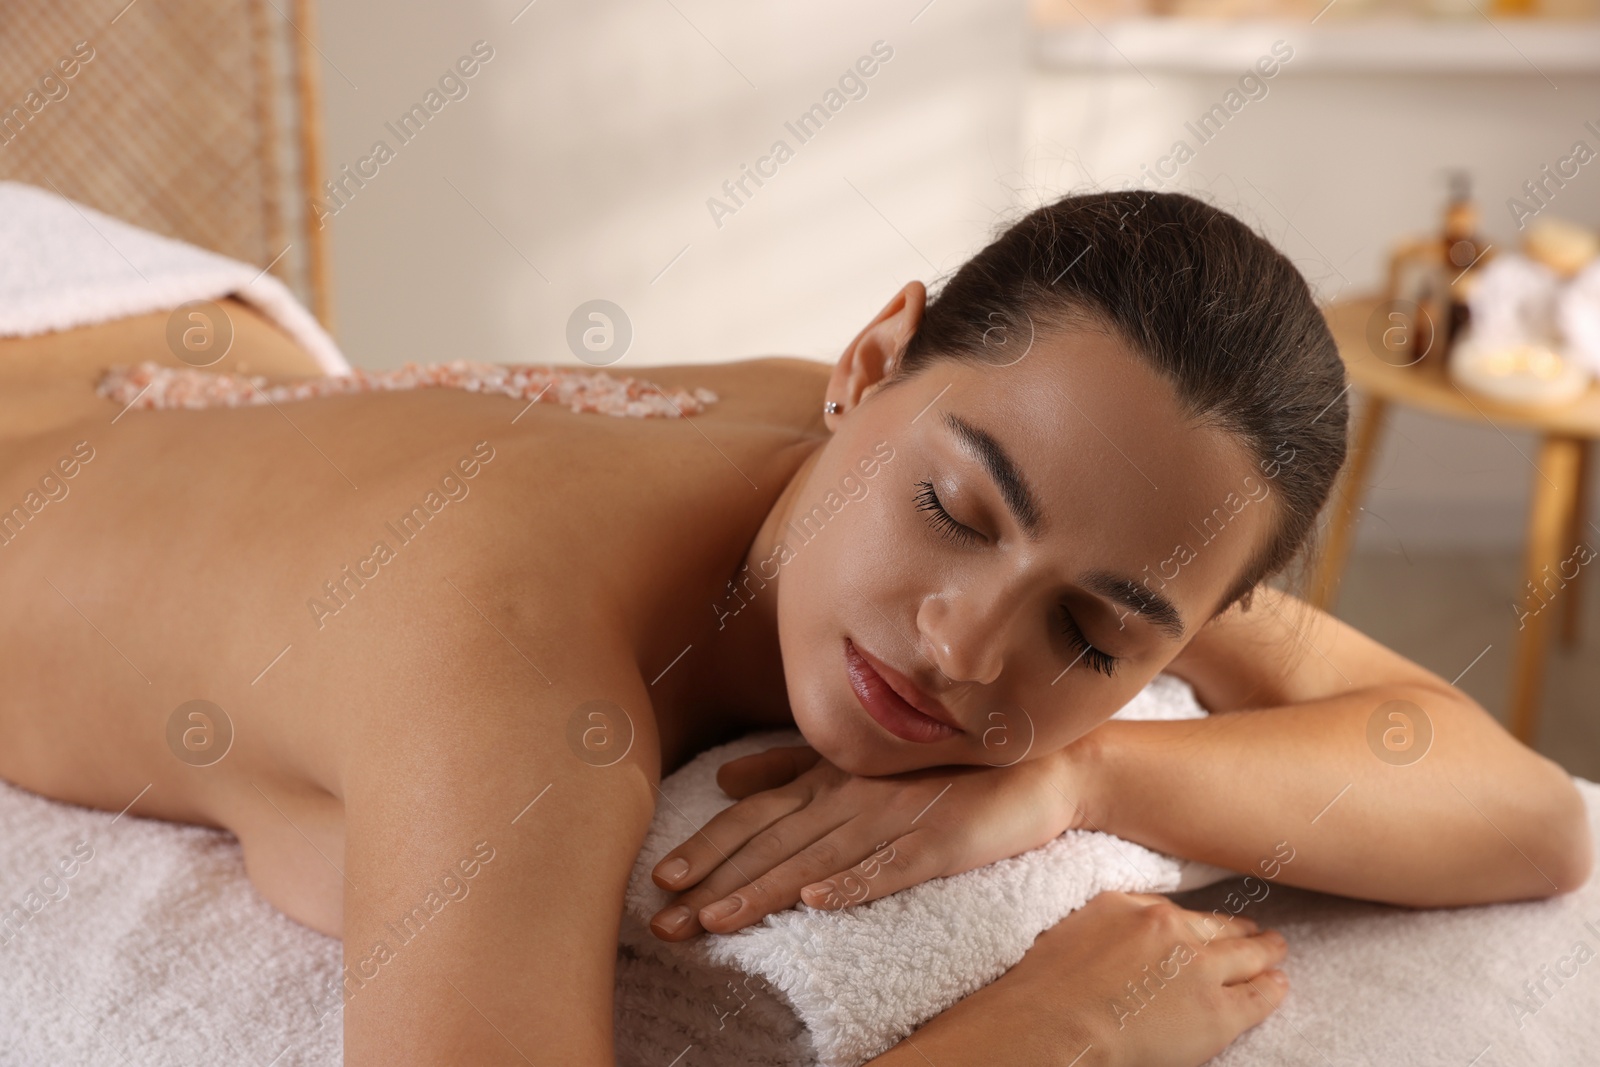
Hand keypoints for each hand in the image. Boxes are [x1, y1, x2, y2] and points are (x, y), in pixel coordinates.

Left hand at [648, 742, 1090, 940]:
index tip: (660, 880)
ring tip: (716, 919)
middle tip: (665, 922)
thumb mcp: (857, 762)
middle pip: (773, 842)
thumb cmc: (938, 766)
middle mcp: (851, 794)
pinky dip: (853, 882)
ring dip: (765, 889)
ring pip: (817, 857)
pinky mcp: (939, 840)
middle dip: (716, 881)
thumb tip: (723, 780)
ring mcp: (895, 817)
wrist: (1031, 766)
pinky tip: (816, 900)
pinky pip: (890, 866)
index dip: (708, 846)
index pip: (755, 815)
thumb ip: (790, 767)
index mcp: (828, 778)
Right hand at [877, 891, 1288, 1066]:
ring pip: (1249, 955)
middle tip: (1261, 933)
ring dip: (1266, 953)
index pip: (1181, 911)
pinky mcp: (1217, 1010)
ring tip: (1277, 954)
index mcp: (1134, 907)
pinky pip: (1259, 996)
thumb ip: (1110, 923)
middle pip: (1221, 927)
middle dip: (1244, 930)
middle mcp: (1172, 929)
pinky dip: (1272, 989)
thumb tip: (1122, 926)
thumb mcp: (1075, 930)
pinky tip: (1279, 986)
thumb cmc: (1048, 989)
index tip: (1212, 923)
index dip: (1202, 920)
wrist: (1056, 1026)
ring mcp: (1199, 969)